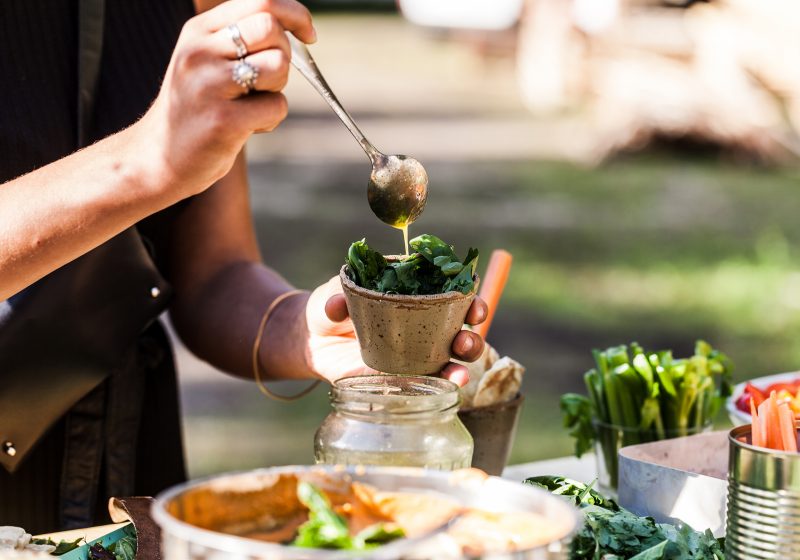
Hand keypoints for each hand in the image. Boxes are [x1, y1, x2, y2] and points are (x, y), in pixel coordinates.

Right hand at [134, 0, 315, 200]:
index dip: (296, 15)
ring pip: (278, 66)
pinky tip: (246, 128)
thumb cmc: (196, 108)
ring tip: (252, 104)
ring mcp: (209, 85)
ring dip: (277, 89)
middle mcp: (200, 51)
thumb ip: (242, 38)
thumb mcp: (207, 60)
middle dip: (284, 55)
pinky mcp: (223, 120)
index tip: (308, 34)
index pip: (261, 2)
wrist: (159, 156)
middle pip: (271, 29)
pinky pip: (276, 107)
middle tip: (268, 80)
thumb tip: (296, 26)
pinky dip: (271, 120)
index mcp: (199, 30)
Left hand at [305, 277, 487, 385]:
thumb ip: (333, 299)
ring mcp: (415, 355)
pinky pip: (426, 385)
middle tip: (462, 340)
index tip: (473, 302)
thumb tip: (337, 306)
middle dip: (471, 338)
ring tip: (458, 372)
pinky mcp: (401, 379)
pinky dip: (438, 388)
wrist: (313, 341)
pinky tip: (442, 388)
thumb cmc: (328, 308)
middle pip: (460, 332)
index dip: (469, 298)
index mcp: (415, 295)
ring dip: (461, 366)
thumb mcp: (329, 297)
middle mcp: (423, 326)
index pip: (451, 295)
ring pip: (450, 362)